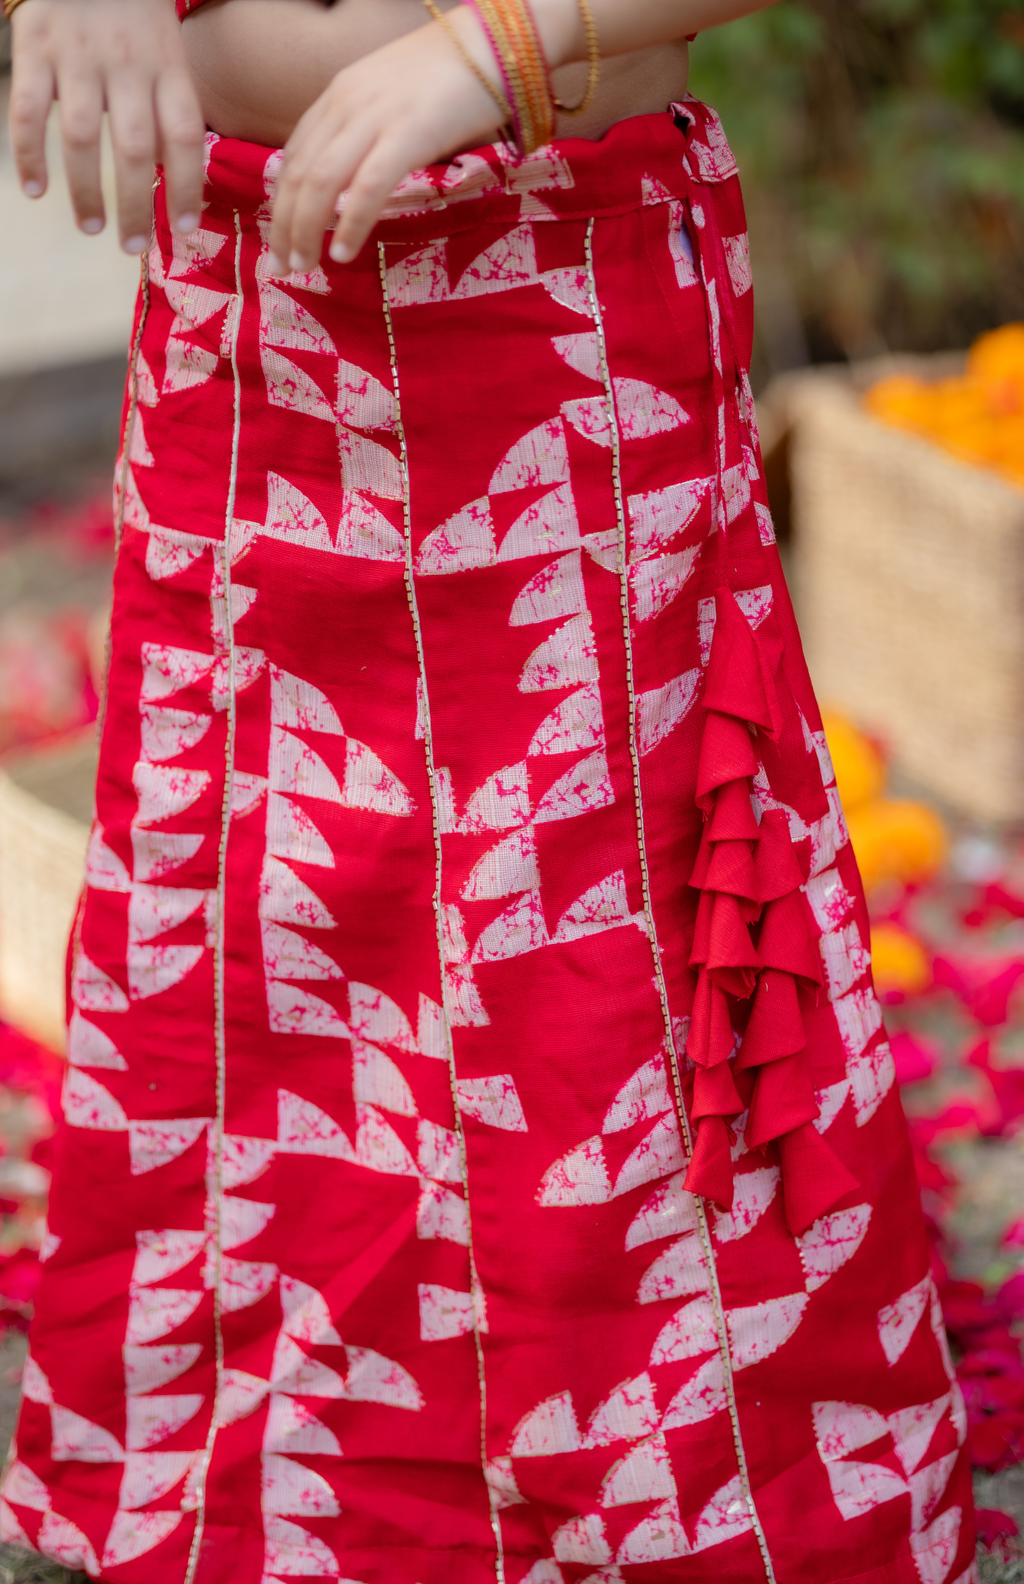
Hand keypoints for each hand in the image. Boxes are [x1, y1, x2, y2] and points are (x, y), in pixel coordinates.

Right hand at [9, 0, 206, 250]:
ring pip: (82, 138)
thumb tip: (176, 178)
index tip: (185, 228)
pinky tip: (36, 191)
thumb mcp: (167, 51)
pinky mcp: (35, 49)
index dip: (188, 186)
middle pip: (135, 149)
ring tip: (92, 228)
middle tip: (132, 247)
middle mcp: (125, 65)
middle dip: (135, 205)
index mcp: (167, 66)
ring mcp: (78, 57)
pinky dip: (29, 155)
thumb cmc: (133, 15)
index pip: (185, 136)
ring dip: (86, 191)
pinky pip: (28, 111)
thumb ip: (170, 106)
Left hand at [268, 7, 508, 271]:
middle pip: (298, 174)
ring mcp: (375, 118)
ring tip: (305, 266)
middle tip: (280, 266)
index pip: (294, 156)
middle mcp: (347, 104)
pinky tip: (343, 252)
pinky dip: (351, 223)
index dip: (279, 202)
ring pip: (321, 182)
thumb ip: (367, 129)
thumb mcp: (391, 97)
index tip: (278, 238)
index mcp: (339, 95)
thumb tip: (355, 177)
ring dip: (306, 230)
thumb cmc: (452, 77)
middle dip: (282, 225)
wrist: (495, 44)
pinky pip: (368, 186)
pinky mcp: (407, 134)